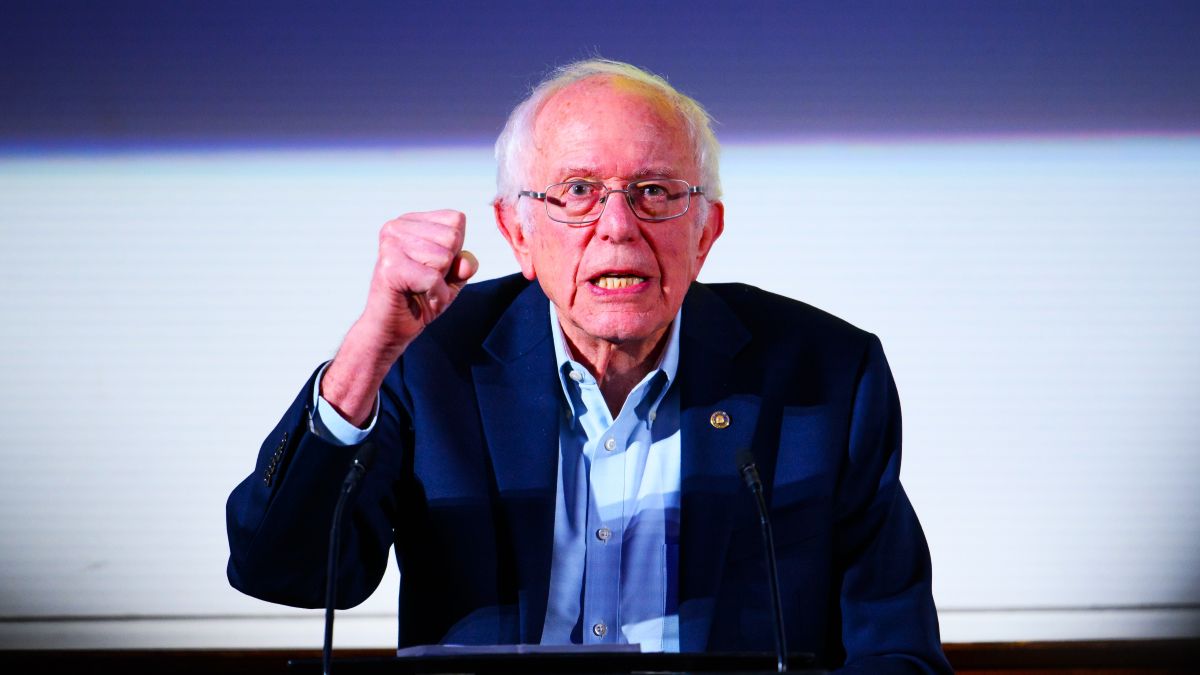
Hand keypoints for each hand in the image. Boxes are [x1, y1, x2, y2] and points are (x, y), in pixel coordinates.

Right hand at [361, 210, 477, 350]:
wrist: (390, 329)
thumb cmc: (420, 299)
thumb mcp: (452, 277)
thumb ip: (464, 264)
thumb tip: (466, 262)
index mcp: (410, 221)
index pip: (456, 220)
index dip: (455, 250)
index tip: (433, 267)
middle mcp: (396, 227)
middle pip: (452, 237)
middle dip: (448, 267)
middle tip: (425, 282)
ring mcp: (390, 245)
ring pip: (444, 257)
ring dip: (441, 284)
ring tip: (421, 290)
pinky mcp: (390, 267)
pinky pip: (434, 278)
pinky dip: (436, 296)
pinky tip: (421, 299)